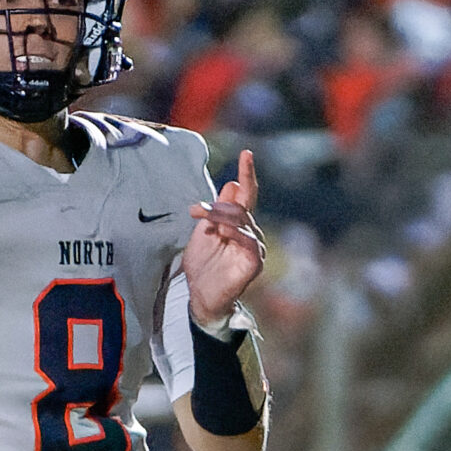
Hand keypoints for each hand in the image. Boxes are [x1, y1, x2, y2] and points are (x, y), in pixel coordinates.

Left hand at [183, 148, 265, 328]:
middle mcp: (250, 233)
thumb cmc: (203, 267)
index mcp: (238, 224)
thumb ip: (216, 210)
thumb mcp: (204, 232)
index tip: (246, 153)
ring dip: (222, 218)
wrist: (201, 297)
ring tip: (206, 222)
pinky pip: (250, 243)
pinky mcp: (254, 264)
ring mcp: (254, 248)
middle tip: (196, 211)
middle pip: (239, 207)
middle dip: (217, 207)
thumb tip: (231, 185)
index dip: (247, 174)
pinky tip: (224, 232)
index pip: (246, 194)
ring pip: (243, 222)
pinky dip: (238, 235)